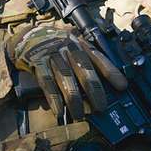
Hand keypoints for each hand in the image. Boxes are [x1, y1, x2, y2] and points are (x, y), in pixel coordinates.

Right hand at [5, 25, 126, 120]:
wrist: (28, 35)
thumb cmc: (56, 44)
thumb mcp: (74, 45)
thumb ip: (88, 59)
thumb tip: (108, 80)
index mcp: (80, 43)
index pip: (98, 57)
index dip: (111, 72)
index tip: (122, 86)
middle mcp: (68, 47)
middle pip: (84, 69)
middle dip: (94, 90)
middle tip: (101, 107)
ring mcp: (52, 55)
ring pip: (66, 77)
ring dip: (74, 98)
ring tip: (80, 114)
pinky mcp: (37, 62)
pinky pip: (46, 82)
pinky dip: (53, 97)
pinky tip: (59, 110)